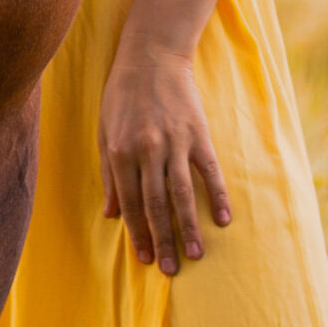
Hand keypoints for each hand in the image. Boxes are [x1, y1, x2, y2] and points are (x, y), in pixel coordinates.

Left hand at [99, 32, 231, 274]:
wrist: (150, 57)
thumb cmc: (121, 96)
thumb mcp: (104, 133)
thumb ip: (109, 175)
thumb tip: (111, 214)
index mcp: (120, 153)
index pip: (131, 204)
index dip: (138, 234)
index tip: (146, 259)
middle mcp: (146, 151)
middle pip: (157, 206)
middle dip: (163, 240)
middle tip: (171, 269)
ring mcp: (174, 143)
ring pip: (182, 195)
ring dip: (189, 228)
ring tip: (196, 255)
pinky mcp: (198, 135)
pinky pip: (209, 172)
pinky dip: (217, 196)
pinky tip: (223, 219)